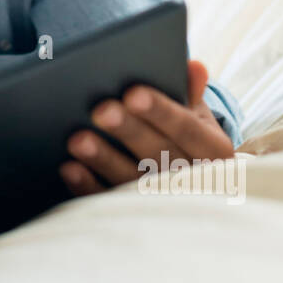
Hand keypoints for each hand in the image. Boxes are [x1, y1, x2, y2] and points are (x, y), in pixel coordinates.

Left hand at [59, 59, 232, 196]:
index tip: (133, 93)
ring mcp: (162, 202)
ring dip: (104, 159)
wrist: (188, 180)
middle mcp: (192, 179)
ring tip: (78, 139)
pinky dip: (88, 186)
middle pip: (158, 154)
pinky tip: (69, 167)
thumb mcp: (195, 114)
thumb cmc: (185, 136)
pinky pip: (108, 201)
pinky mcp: (133, 215)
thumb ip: (190, 91)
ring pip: (132, 181)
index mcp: (213, 151)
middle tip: (101, 110)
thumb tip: (195, 67)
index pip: (187, 129)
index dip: (161, 112)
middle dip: (129, 131)